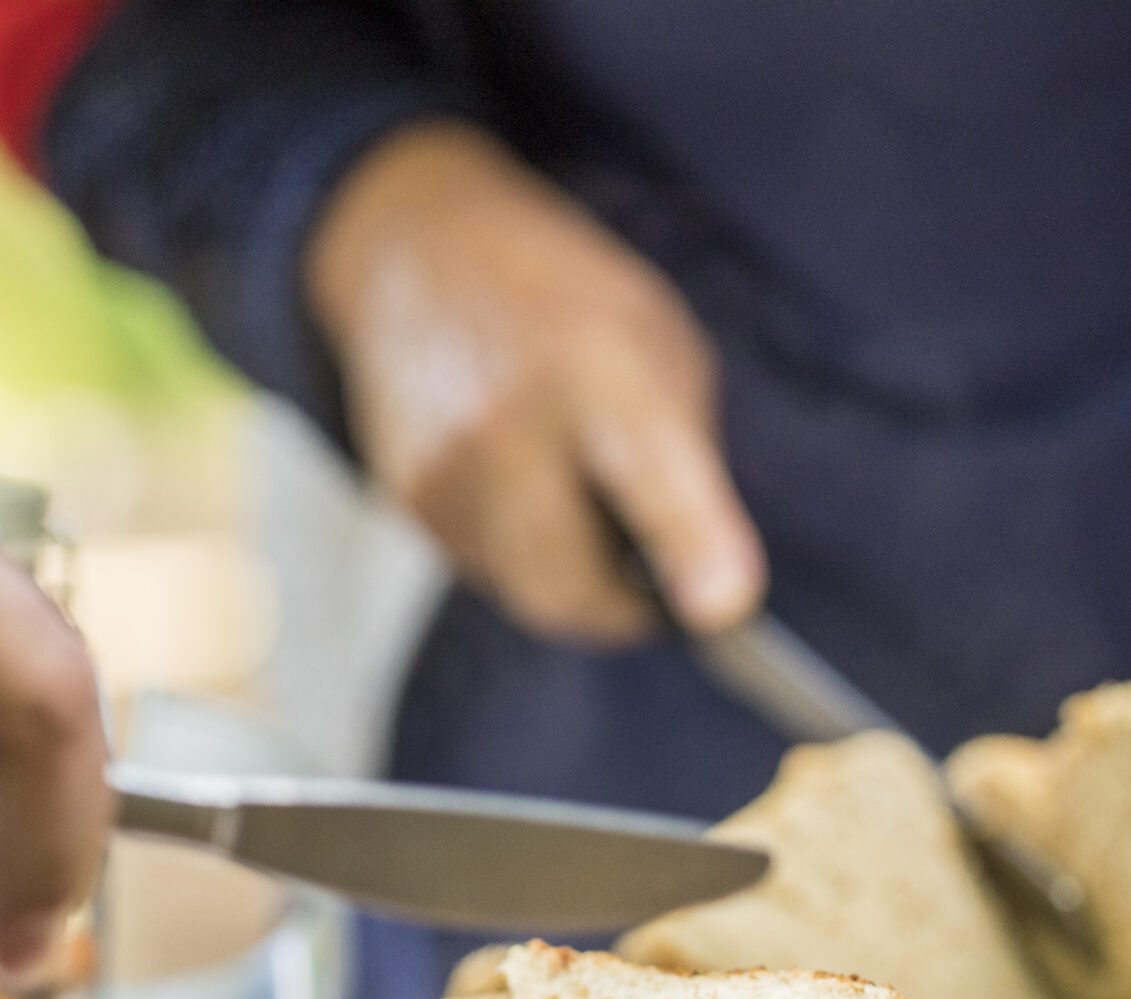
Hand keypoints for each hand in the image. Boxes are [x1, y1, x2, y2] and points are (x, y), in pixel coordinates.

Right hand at [306, 121, 764, 645]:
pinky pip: (487, 569)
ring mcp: (441, 468)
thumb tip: (702, 583)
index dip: (691, 540)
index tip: (725, 606)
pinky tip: (521, 478)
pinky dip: (522, 550)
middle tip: (660, 589)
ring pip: (530, 592)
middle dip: (626, 611)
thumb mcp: (658, 341)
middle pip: (573, 587)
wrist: (419, 253)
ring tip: (574, 486)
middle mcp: (504, 421)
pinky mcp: (405, 499)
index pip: (650, 468)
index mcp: (598, 362)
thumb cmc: (569, 305)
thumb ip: (687, 456)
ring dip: (571, 573)